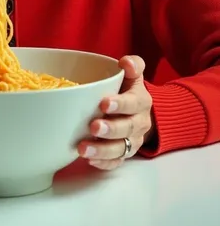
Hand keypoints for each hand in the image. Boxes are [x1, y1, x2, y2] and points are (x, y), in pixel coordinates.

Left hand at [77, 55, 153, 170]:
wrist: (139, 111)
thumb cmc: (128, 89)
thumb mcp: (133, 75)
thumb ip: (133, 65)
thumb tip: (126, 62)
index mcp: (141, 101)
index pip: (134, 103)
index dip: (120, 104)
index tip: (103, 103)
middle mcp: (139, 122)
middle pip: (128, 128)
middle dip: (111, 129)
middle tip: (93, 127)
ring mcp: (132, 140)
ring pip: (121, 149)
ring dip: (102, 150)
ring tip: (83, 149)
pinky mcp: (124, 154)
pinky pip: (116, 162)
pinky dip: (103, 163)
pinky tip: (89, 160)